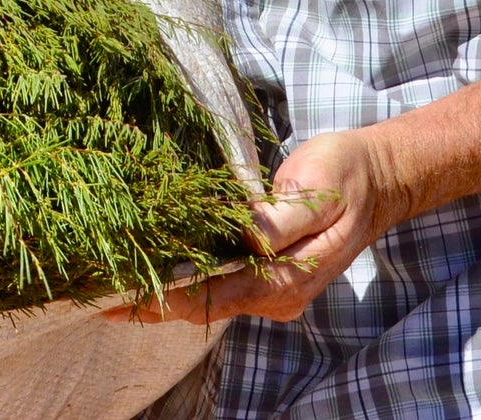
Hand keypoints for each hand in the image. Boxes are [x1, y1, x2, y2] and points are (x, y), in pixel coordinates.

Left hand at [109, 127, 414, 325]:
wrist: (379, 179)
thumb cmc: (345, 174)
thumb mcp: (317, 187)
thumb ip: (280, 219)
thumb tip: (244, 237)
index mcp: (289, 278)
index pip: (216, 295)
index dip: (168, 298)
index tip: (125, 298)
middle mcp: (279, 295)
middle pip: (205, 305)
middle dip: (154, 301)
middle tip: (101, 294)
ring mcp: (274, 291)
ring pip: (210, 298)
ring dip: (165, 293)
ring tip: (115, 285)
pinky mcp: (269, 277)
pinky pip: (221, 284)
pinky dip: (186, 280)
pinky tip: (153, 270)